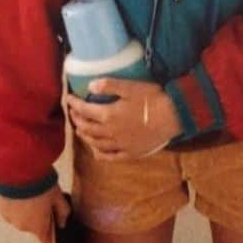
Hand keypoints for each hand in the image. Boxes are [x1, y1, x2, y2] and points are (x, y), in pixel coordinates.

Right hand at [0, 186, 69, 242]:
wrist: (20, 171)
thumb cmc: (41, 185)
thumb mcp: (58, 197)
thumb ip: (63, 212)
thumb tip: (62, 223)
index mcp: (38, 227)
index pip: (45, 240)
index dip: (50, 234)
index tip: (52, 223)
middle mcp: (22, 226)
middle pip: (33, 227)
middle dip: (38, 216)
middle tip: (42, 199)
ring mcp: (9, 218)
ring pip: (20, 217)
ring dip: (24, 210)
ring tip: (30, 193)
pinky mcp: (0, 208)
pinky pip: (9, 209)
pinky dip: (14, 203)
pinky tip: (19, 191)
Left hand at [67, 80, 181, 160]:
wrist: (174, 117)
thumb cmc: (153, 99)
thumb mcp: (131, 87)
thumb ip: (109, 85)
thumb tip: (90, 85)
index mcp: (108, 115)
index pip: (84, 110)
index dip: (74, 104)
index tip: (68, 98)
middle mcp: (110, 133)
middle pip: (87, 128)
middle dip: (77, 119)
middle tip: (73, 113)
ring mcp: (120, 145)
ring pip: (95, 143)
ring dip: (85, 136)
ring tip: (80, 130)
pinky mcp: (130, 153)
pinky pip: (110, 156)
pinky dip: (99, 154)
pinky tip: (96, 151)